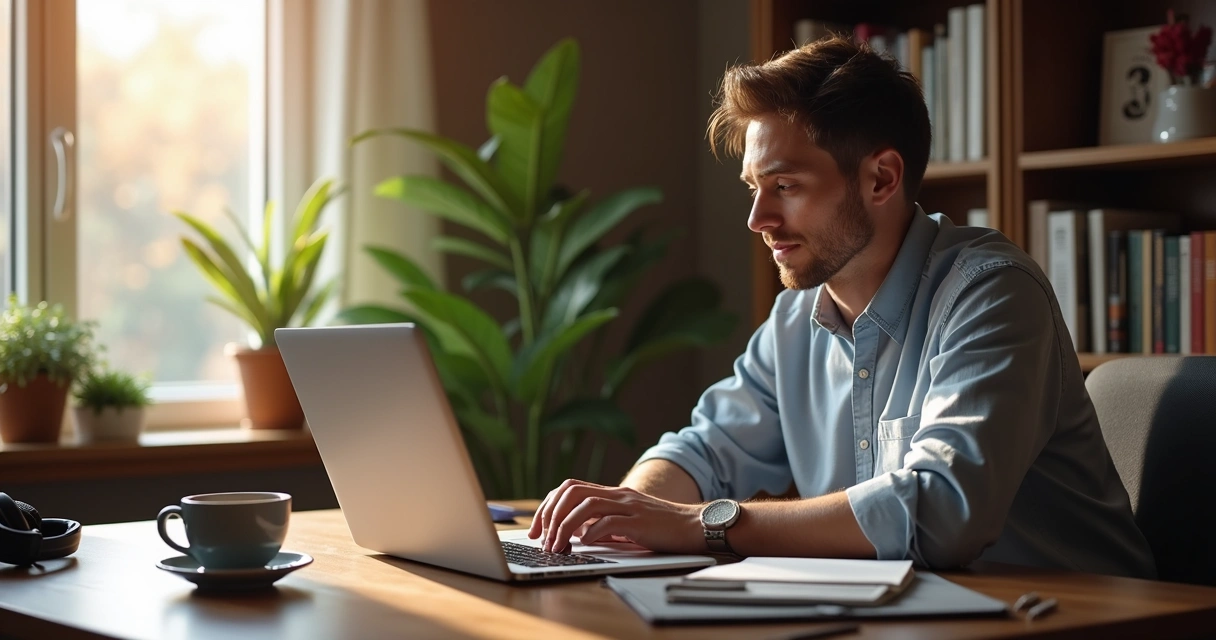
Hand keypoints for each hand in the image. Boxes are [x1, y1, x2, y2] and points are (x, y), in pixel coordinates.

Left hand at [526, 479, 704, 553]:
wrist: (695, 525)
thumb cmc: (661, 527)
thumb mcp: (626, 521)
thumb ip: (603, 522)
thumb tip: (574, 533)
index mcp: (612, 493)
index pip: (570, 488)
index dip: (548, 506)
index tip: (537, 529)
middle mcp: (617, 494)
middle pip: (572, 491)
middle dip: (550, 514)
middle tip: (542, 539)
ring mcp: (629, 506)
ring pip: (586, 505)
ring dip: (564, 527)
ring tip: (557, 547)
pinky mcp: (640, 521)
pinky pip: (609, 522)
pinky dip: (591, 534)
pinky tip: (584, 545)